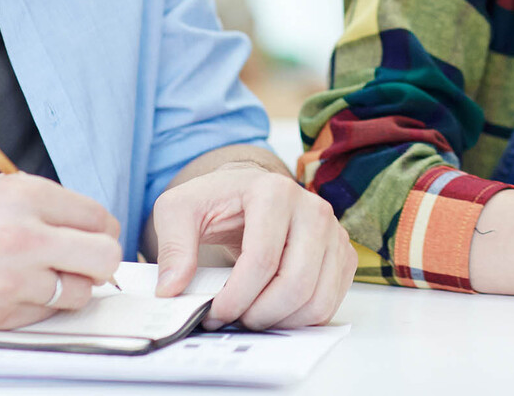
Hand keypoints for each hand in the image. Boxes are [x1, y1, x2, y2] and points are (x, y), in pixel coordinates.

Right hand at [0, 174, 121, 328]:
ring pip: (80, 293)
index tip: (94, 234)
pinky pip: (46, 314)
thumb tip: (95, 225)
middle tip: (87, 259)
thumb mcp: (0, 188)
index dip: (103, 228)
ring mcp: (11, 281)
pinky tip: (21, 289)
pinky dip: (43, 304)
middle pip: (104, 256)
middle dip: (102, 259)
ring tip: (49, 274)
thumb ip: (49, 203)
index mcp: (27, 197)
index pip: (99, 217)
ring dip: (73, 285)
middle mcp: (24, 238)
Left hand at [151, 162, 356, 328]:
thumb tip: (172, 289)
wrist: (247, 195)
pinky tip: (274, 311)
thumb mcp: (180, 210)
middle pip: (295, 283)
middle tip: (234, 319)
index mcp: (274, 192)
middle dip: (259, 314)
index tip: (213, 312)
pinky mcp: (341, 252)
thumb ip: (173, 246)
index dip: (236, 297)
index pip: (263, 259)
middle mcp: (311, 208)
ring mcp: (332, 230)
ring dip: (280, 321)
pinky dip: (300, 319)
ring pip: (315, 298)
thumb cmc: (217, 200)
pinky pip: (329, 302)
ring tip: (252, 316)